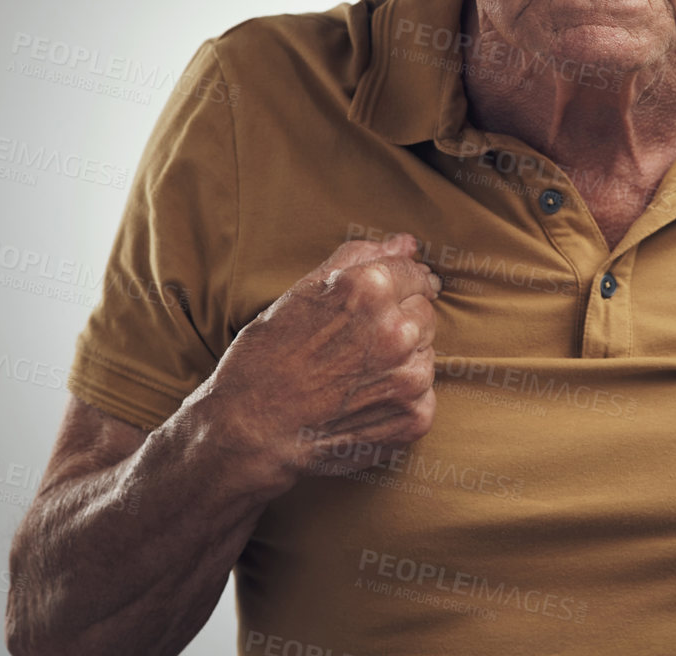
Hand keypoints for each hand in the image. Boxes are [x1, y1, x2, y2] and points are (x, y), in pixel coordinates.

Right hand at [202, 232, 442, 490]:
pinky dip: (400, 399)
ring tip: (353, 376)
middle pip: (424, 314)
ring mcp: (410, 378)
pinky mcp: (415, 417)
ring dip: (402, 361)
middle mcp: (396, 331)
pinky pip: (424, 395)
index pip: (414, 274)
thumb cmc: (266, 357)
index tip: (384, 302)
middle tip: (355, 347)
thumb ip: (359, 258)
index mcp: (369, 289)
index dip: (398, 286)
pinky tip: (360, 402)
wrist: (249, 432)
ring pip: (425, 354)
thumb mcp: (302, 293)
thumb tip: (406, 243)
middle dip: (398, 323)